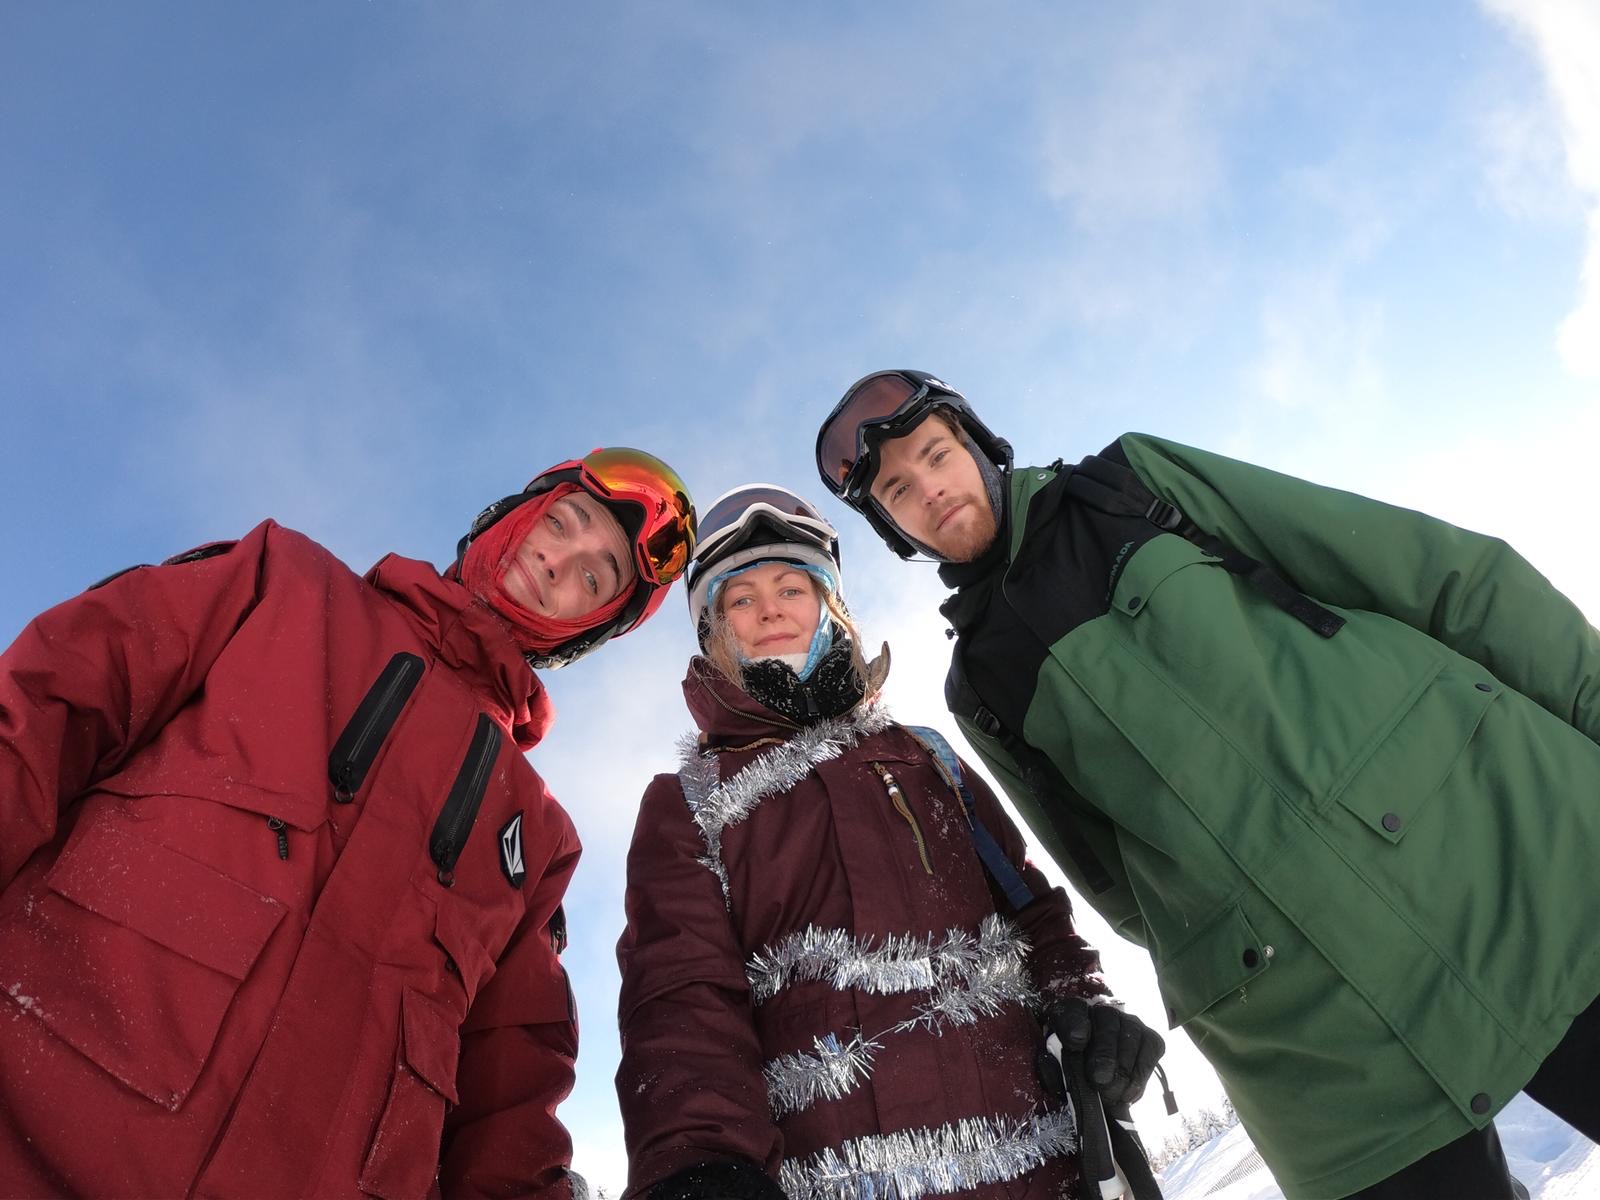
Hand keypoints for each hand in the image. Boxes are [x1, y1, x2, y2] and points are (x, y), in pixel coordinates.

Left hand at [1044, 998, 1164, 1105]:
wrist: (1102, 1090)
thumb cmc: (1075, 1077)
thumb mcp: (1058, 1075)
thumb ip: (1052, 1069)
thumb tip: (1049, 1060)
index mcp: (1070, 1015)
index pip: (1072, 1010)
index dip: (1075, 1024)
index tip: (1076, 1043)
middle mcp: (1102, 1012)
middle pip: (1106, 1022)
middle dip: (1104, 1055)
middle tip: (1098, 1082)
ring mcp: (1130, 1023)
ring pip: (1131, 1037)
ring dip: (1121, 1071)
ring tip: (1110, 1095)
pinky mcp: (1151, 1039)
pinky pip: (1150, 1051)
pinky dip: (1139, 1075)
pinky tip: (1127, 1093)